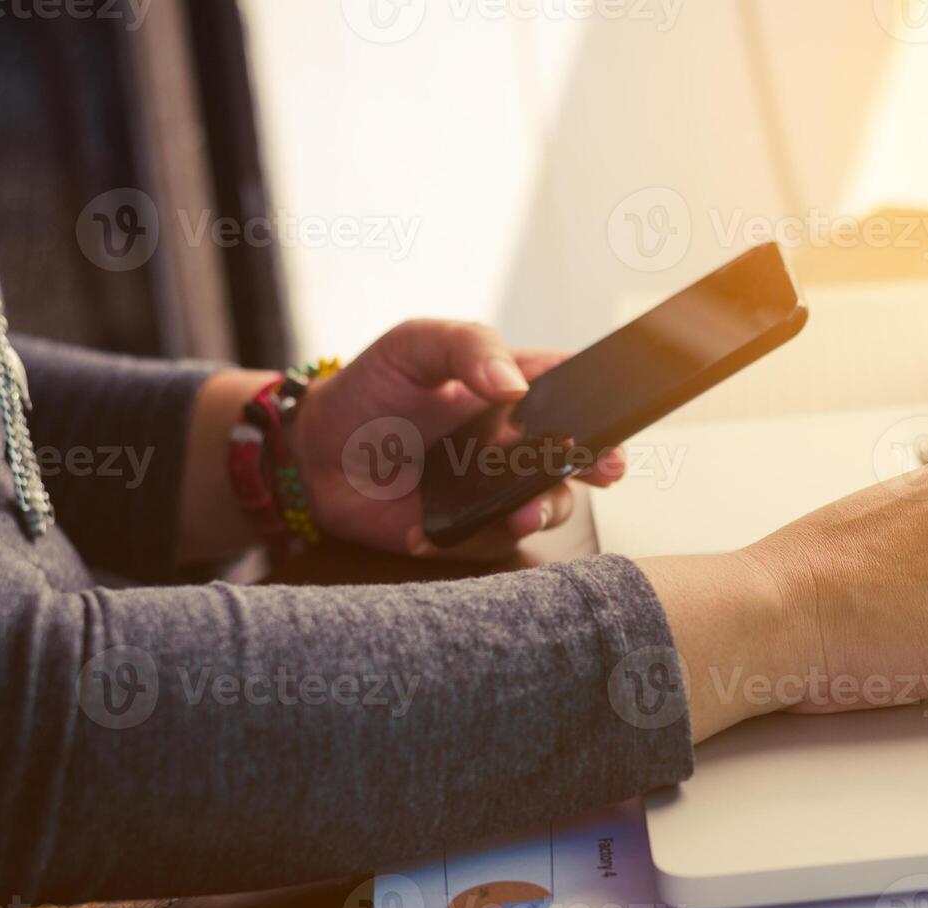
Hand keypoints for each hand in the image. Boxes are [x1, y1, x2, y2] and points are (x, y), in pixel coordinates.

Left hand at [291, 319, 623, 560]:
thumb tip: (515, 386)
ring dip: (541, 512)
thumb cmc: (372, 388)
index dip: (601, 403)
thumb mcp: (417, 345)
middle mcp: (518, 443)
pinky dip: (464, 540)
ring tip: (520, 514)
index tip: (611, 417)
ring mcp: (499, 490)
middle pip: (578, 456)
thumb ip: (470, 347)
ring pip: (546, 507)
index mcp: (515, 390)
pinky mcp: (471, 531)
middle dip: (599, 465)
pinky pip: (486, 543)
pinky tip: (425, 532)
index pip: (572, 391)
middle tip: (603, 471)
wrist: (316, 453)